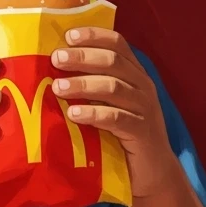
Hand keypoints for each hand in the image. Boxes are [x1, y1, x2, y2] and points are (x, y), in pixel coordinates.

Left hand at [51, 28, 183, 198]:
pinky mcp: (142, 132)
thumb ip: (92, 84)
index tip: (68, 35)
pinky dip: (94, 114)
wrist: (152, 171)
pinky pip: (117, 118)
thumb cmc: (123, 133)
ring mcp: (144, 108)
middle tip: (56, 59)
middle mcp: (142, 86)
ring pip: (114, 87)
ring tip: (58, 87)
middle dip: (83, 57)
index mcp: (135, 73)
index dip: (94, 36)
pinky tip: (74, 114)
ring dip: (83, 84)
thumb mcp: (110, 103)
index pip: (117, 43)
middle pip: (113, 61)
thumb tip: (53, 68)